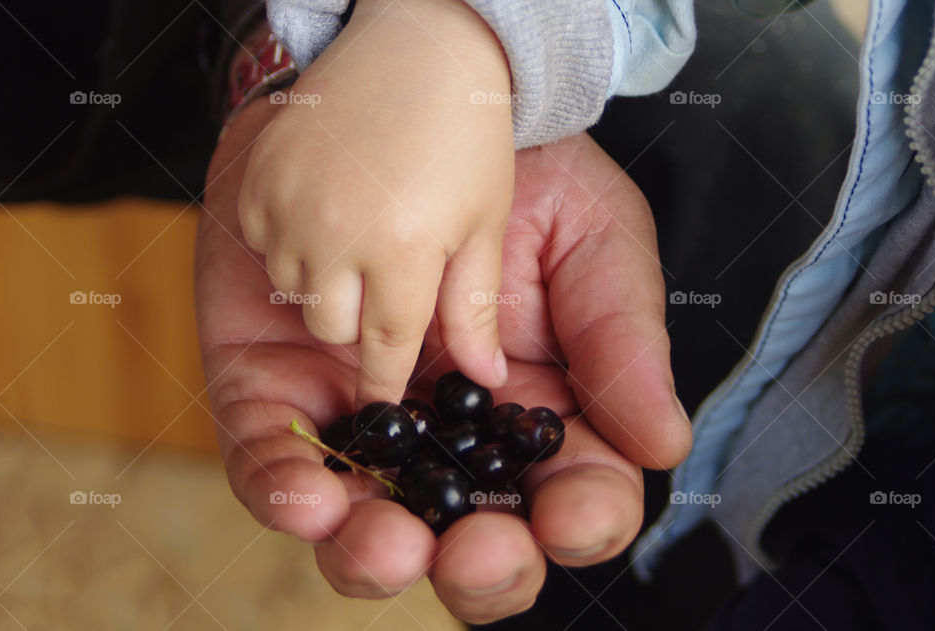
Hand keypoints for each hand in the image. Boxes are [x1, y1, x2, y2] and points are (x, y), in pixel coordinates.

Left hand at [197, 99, 690, 622]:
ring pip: (363, 523)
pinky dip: (283, 488)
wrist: (415, 105)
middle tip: (475, 553)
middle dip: (476, 569)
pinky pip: (272, 459)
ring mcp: (364, 417)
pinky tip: (307, 495)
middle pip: (466, 539)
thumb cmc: (523, 180)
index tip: (570, 516)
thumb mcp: (596, 244)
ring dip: (371, 554)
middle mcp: (451, 435)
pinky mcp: (280, 387)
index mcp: (539, 414)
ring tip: (384, 540)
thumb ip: (621, 345)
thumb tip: (662, 447)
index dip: (578, 524)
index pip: (570, 497)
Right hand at [237, 0, 513, 407]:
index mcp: (403, 249)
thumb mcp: (482, 227)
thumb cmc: (464, 138)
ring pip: (296, 294)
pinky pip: (264, 248)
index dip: (384, 384)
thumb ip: (474, 311)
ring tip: (359, 236)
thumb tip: (483, 379)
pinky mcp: (258, 181)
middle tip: (386, 282)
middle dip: (361, 325)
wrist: (419, 47)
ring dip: (326, 285)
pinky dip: (292, 245)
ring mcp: (289, 204)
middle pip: (333, 331)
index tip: (383, 402)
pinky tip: (327, 208)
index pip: (386, 350)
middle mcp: (337, 232)